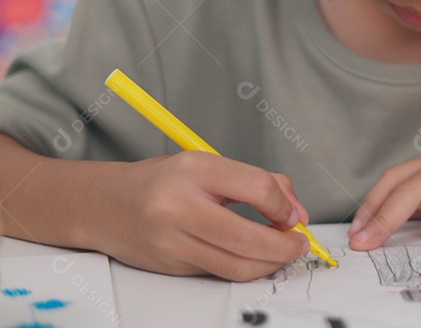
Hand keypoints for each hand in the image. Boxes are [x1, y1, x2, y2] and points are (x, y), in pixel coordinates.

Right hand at [93, 151, 310, 280]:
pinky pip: (219, 272)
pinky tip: (255, 258)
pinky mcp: (171, 266)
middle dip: (284, 247)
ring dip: (269, 264)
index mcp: (195, 169)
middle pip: (247, 237)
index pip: (257, 188)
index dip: (284, 207)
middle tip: (300, 244)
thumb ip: (257, 182)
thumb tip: (295, 212)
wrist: (104, 204)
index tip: (294, 216)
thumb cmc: (163, 181)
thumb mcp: (208, 165)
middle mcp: (179, 205)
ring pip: (235, 265)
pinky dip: (245, 268)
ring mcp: (172, 240)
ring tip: (283, 253)